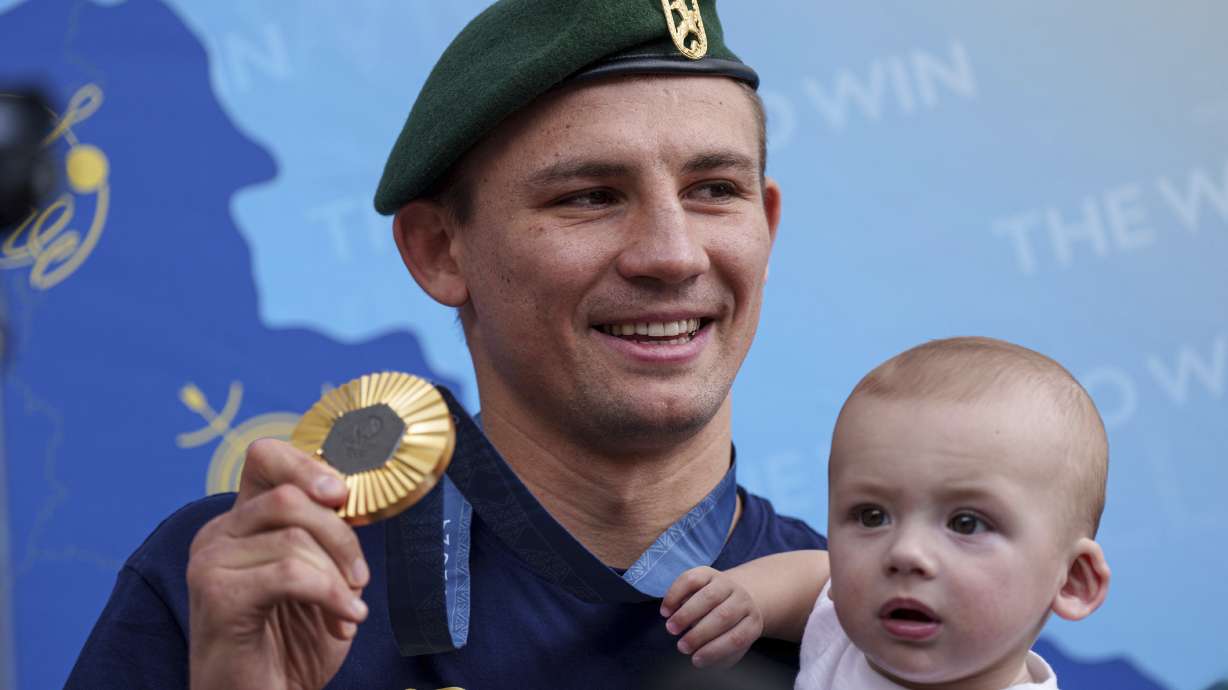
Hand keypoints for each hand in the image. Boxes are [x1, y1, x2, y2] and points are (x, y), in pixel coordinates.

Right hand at [187, 439, 369, 689]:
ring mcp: (210, 563)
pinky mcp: (217, 596)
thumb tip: (348, 492)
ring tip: (347, 611)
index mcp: (239, 522)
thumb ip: (324, 533)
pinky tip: (344, 621)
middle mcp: (216, 535)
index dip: (309, 466)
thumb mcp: (318, 576)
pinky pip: (292, 573)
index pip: (266, 456)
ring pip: (296, 536)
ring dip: (339, 576)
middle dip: (341, 536)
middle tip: (359, 578)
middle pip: (292, 497)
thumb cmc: (292, 646)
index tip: (343, 499)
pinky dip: (332, 596)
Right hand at [660, 566, 763, 668]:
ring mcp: (726, 583)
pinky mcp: (708, 572)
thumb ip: (719, 656)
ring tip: (671, 629)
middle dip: (699, 633)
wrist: (729, 599)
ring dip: (686, 614)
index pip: (738, 638)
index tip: (695, 661)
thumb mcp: (729, 647)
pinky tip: (665, 611)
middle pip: (723, 616)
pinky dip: (675, 595)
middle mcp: (743, 600)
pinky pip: (690, 579)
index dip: (715, 651)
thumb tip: (699, 660)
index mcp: (752, 622)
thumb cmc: (725, 631)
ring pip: (707, 597)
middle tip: (682, 647)